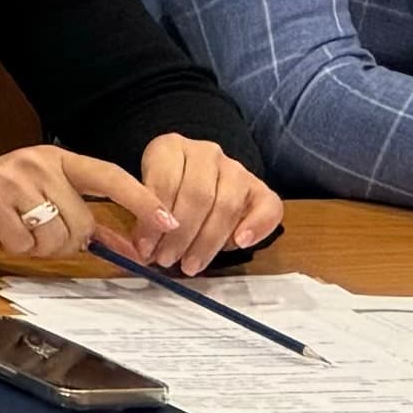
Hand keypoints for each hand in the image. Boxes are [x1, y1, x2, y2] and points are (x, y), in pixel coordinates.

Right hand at [0, 144, 159, 263]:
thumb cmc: (5, 201)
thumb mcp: (49, 200)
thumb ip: (91, 222)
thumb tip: (133, 249)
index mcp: (59, 159)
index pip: (109, 176)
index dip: (140, 200)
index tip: (168, 220)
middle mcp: (38, 163)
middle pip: (81, 221)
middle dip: (67, 239)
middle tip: (40, 232)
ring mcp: (13, 179)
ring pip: (55, 235)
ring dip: (40, 246)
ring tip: (20, 231)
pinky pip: (25, 243)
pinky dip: (16, 247)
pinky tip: (2, 233)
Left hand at [121, 135, 282, 273]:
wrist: (197, 181)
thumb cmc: (166, 192)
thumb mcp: (147, 197)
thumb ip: (147, 217)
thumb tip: (144, 250)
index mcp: (171, 147)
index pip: (164, 181)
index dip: (154, 219)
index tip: (146, 248)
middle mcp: (206, 152)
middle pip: (198, 195)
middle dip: (181, 234)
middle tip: (167, 260)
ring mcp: (236, 168)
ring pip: (227, 204)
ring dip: (208, 240)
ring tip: (191, 264)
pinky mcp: (260, 188)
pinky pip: (268, 206)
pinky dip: (257, 226)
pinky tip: (241, 243)